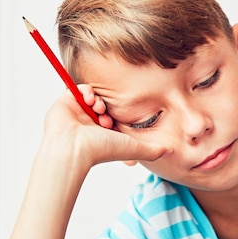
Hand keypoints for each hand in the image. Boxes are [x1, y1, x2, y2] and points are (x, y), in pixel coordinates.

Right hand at [43, 87, 171, 166]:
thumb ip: (152, 150)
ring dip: (100, 100)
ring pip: (94, 96)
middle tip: (107, 120)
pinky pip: (81, 89)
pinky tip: (90, 101)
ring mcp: (78, 113)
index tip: (117, 127)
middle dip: (109, 109)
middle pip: (105, 105)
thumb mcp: (133, 148)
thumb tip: (170, 150)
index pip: (116, 118)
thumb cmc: (100, 150)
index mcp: (103, 133)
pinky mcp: (67, 102)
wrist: (72, 148)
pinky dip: (88, 92)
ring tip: (99, 110)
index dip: (119, 118)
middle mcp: (90, 123)